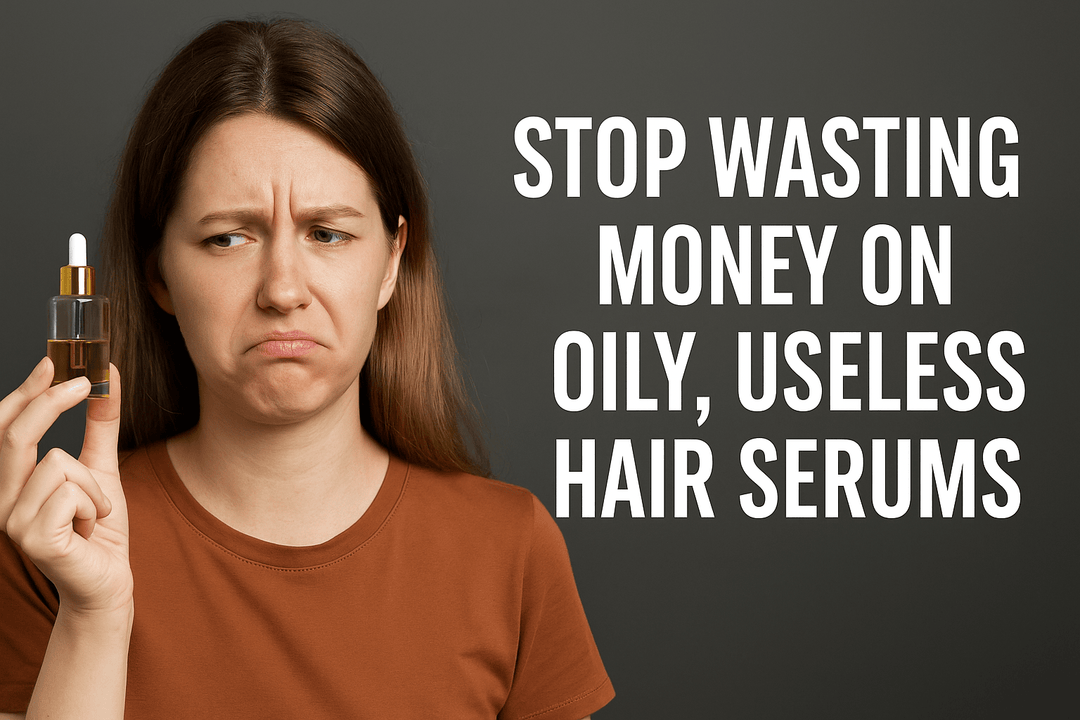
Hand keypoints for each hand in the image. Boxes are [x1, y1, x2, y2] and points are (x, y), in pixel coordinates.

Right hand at [0, 358, 130, 615]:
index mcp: (10, 482)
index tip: (51, 361)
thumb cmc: (100, 529)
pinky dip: (95, 505)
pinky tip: (90, 529)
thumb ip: (100, 425)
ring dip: (94, 486)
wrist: (109, 582)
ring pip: (59, 463)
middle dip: (52, 402)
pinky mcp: (32, 538)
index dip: (24, 392)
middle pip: (16, 434)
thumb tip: (105, 377)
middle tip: (85, 383)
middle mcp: (0, 499)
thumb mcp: (102, 468)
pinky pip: (72, 492)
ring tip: (93, 513)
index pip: (3, 428)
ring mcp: (11, 521)